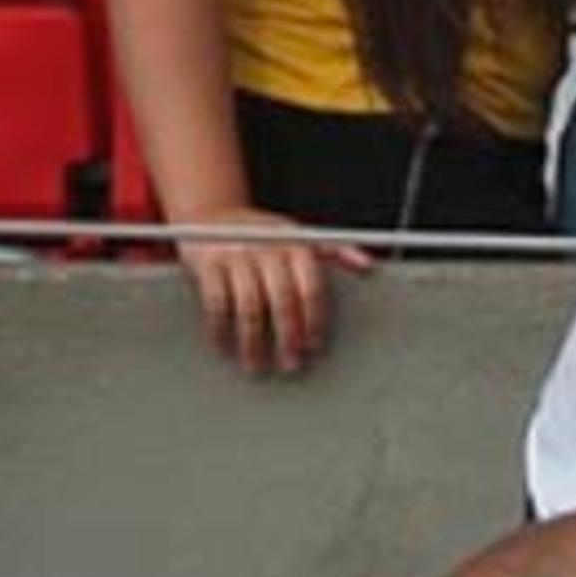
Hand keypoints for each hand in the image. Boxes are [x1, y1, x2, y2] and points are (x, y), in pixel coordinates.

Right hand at [179, 208, 374, 375]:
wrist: (211, 212)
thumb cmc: (262, 232)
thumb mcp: (300, 235)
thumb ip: (335, 251)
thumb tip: (368, 266)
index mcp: (296, 243)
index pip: (311, 287)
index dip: (314, 320)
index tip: (314, 346)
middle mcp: (268, 247)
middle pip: (283, 301)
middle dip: (289, 337)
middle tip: (291, 363)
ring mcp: (236, 255)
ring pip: (250, 307)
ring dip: (254, 342)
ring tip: (257, 364)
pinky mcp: (207, 264)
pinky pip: (216, 303)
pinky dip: (220, 329)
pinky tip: (224, 345)